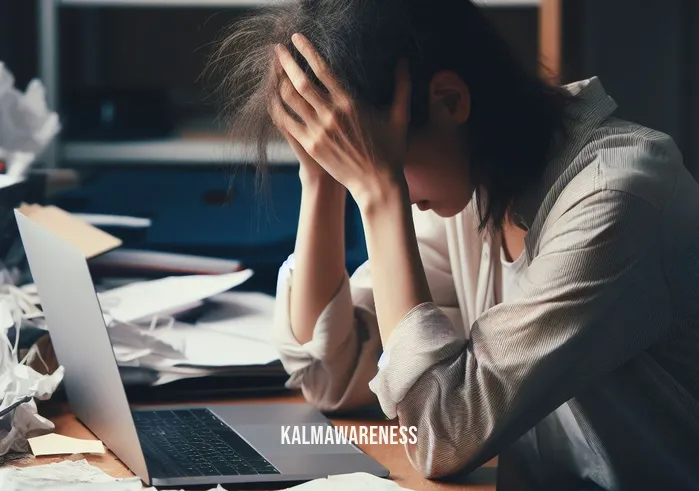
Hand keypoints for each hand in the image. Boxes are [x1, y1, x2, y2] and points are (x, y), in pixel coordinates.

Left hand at [269, 33, 410, 207]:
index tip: (296, 39)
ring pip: (290, 100)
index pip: (323, 69)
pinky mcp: (311, 146)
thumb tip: (404, 61)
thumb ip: (401, 86)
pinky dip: (278, 108)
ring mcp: (318, 131)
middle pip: (300, 81)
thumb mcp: (399, 116)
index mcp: (351, 102)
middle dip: (286, 62)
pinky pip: (287, 122)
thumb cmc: (390, 150)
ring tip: (274, 71)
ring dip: (279, 82)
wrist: (377, 183)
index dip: (306, 50)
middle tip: (277, 49)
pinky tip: (273, 99)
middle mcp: (331, 114)